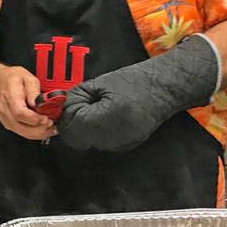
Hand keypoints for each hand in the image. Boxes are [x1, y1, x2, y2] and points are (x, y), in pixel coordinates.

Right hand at [0, 66, 56, 140]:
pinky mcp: (8, 124)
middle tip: (52, 123)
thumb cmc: (10, 79)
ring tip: (51, 127)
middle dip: (41, 129)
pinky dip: (34, 133)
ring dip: (40, 133)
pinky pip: (22, 133)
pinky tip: (43, 129)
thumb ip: (34, 90)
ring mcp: (6, 119)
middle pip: (23, 128)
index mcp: (11, 98)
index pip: (21, 113)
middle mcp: (6, 111)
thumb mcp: (27, 77)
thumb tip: (40, 102)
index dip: (36, 118)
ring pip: (24, 133)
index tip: (47, 117)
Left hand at [58, 34, 219, 151]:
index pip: (72, 126)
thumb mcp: (101, 84)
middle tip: (82, 105)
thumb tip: (61, 108)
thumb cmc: (134, 80)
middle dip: (73, 122)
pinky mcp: (126, 146)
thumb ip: (78, 97)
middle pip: (78, 138)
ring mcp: (121, 144)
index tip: (72, 101)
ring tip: (97, 108)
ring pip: (88, 142)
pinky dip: (97, 131)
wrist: (166, 87)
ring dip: (84, 128)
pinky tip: (107, 116)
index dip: (67, 114)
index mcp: (107, 118)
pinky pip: (101, 142)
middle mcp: (113, 137)